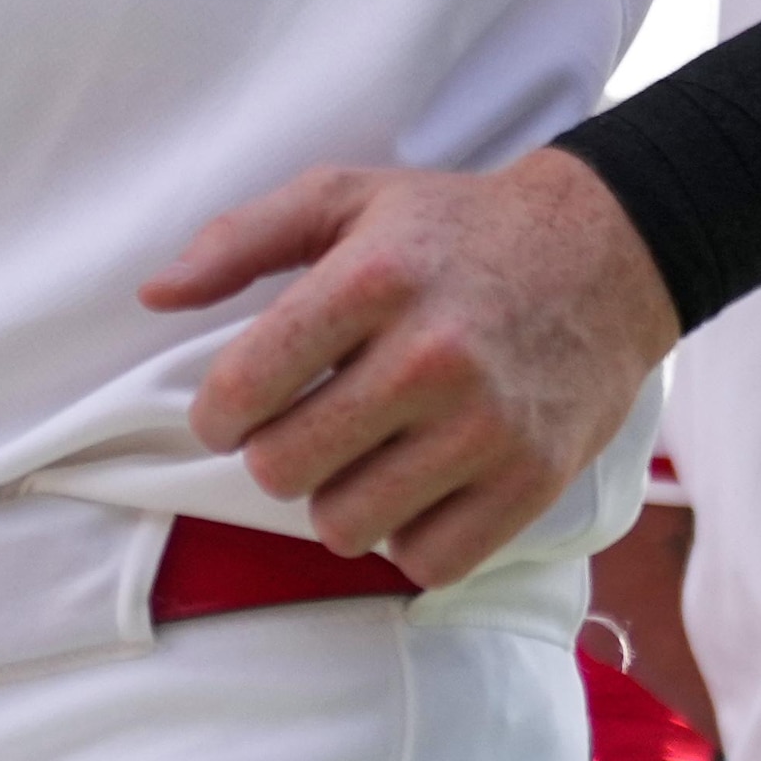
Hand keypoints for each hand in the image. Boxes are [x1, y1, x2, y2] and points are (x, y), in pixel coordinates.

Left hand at [142, 147, 676, 585]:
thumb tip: (153, 293)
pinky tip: (415, 485)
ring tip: (362, 454)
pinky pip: (425, 562)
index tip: (235, 407)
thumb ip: (240, 239)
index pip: (243, 389)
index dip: (218, 412)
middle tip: (304, 426)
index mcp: (372, 280)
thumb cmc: (455, 228)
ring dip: (336, 499)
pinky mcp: (531, 481)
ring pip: (345, 526)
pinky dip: (407, 536)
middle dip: (274, 455)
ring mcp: (486, 427)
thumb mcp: (345, 197)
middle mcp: (430, 357)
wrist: (607, 253)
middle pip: (283, 469)